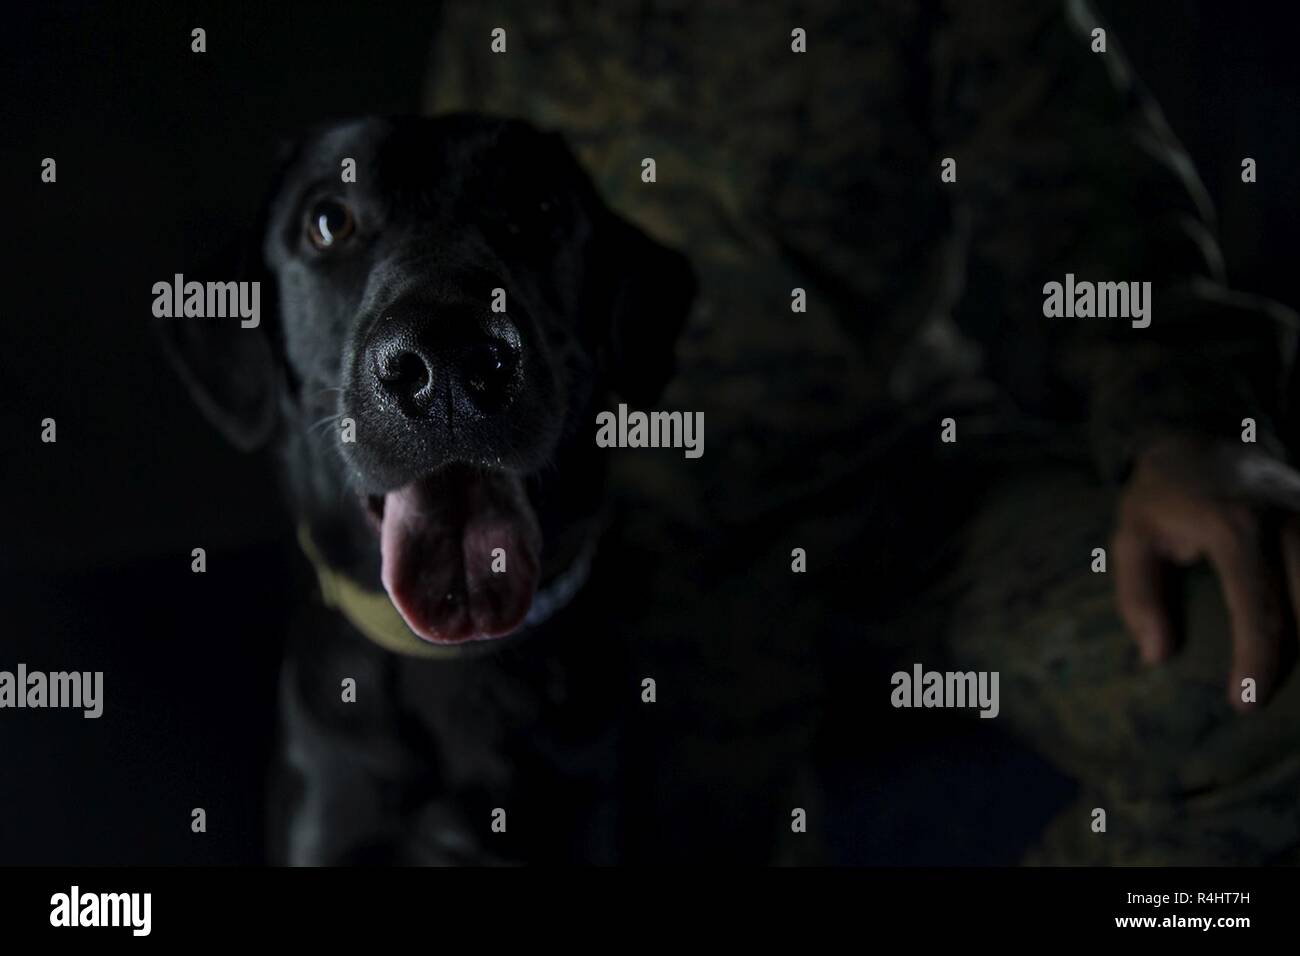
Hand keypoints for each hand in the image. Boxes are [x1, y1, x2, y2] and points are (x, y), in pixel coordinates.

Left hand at [1113, 437, 1299, 711]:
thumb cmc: (1163, 494)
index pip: (1260, 610)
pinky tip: (1298, 627)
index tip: (1246, 702)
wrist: (1202, 430)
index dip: (1258, 663)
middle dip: (1296, 657)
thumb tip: (1157, 655)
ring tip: (1283, 670)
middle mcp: (1289, 520)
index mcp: (1235, 528)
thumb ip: (1138, 596)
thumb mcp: (1131, 536)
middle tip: (1267, 696)